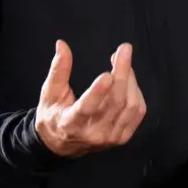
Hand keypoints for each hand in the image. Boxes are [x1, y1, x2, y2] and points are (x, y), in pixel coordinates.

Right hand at [37, 39, 145, 156]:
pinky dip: (136, 92)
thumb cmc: (54, 114)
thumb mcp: (50, 93)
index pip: (87, 108)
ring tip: (123, 61)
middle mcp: (94, 134)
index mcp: (71, 124)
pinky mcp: (122, 137)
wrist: (62, 143)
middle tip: (124, 49)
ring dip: (130, 79)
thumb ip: (58, 69)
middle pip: (115, 103)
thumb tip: (62, 44)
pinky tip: (128, 79)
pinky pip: (137, 112)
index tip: (107, 73)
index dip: (98, 92)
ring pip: (130, 106)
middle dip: (122, 74)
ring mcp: (110, 137)